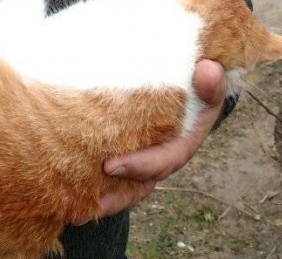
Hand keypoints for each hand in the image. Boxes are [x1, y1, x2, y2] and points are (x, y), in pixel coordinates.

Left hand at [88, 59, 225, 220]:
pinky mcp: (129, 149)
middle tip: (88, 202)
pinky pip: (115, 172)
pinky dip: (96, 181)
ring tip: (74, 212)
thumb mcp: (209, 81)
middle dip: (116, 195)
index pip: (163, 160)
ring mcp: (145, 155)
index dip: (139, 166)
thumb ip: (210, 81)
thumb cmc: (199, 81)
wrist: (191, 81)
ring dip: (103, 197)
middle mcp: (163, 155)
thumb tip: (207, 70)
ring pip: (126, 184)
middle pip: (140, 181)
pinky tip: (71, 190)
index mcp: (183, 143)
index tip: (111, 166)